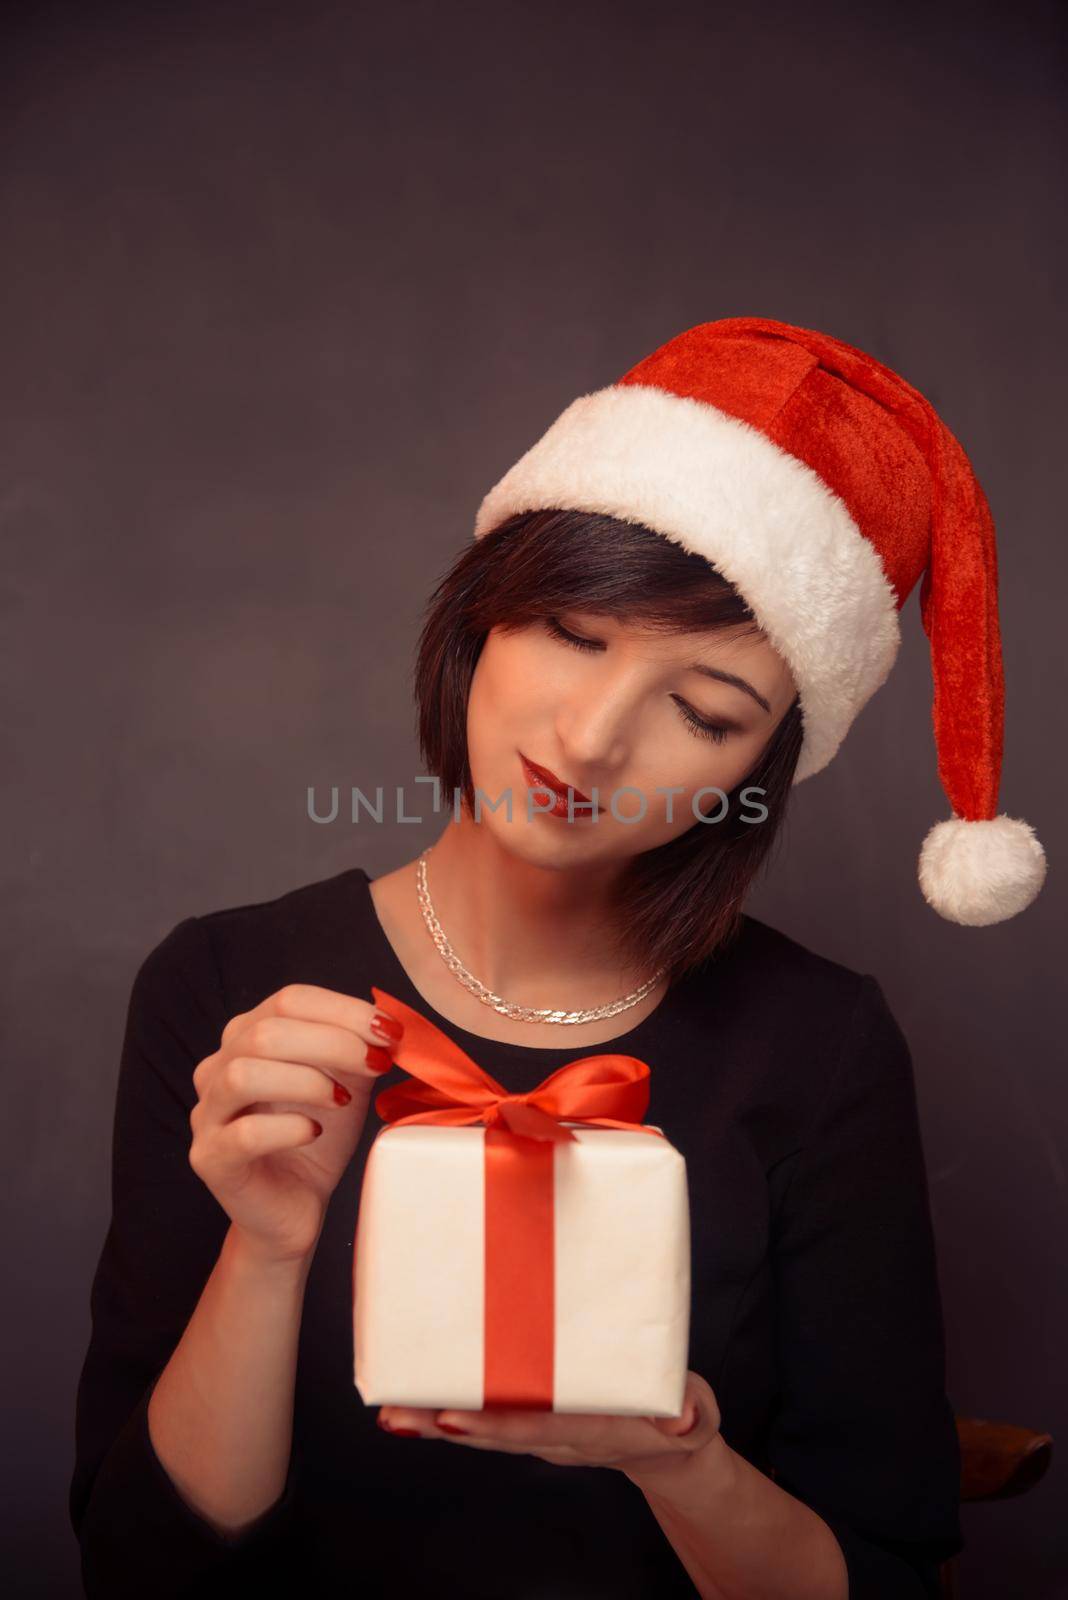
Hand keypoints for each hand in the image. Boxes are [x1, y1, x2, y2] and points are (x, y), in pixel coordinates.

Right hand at [188, 984, 400, 1265]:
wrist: (293, 1207)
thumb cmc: (315, 1139)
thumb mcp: (345, 1083)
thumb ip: (358, 1050)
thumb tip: (389, 1026)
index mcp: (247, 1037)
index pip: (290, 1000)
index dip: (344, 1010)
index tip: (390, 1031)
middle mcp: (218, 1068)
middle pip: (265, 1031)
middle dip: (333, 1042)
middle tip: (377, 1063)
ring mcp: (207, 1114)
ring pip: (243, 1074)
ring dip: (306, 1081)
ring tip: (342, 1100)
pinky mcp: (210, 1159)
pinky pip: (245, 1133)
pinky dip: (289, 1128)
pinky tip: (314, 1132)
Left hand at [377, 1369, 722, 1487]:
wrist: (669, 1447)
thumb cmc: (679, 1417)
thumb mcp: (697, 1414)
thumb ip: (692, 1413)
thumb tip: (681, 1414)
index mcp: (594, 1431)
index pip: (539, 1427)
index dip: (496, 1425)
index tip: (454, 1419)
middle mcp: (558, 1438)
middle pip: (496, 1433)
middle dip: (445, 1426)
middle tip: (400, 1415)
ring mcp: (542, 1433)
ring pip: (483, 1430)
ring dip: (434, 1422)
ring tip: (390, 1412)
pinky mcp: (533, 1422)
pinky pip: (488, 1420)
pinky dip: (449, 1414)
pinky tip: (414, 1405)